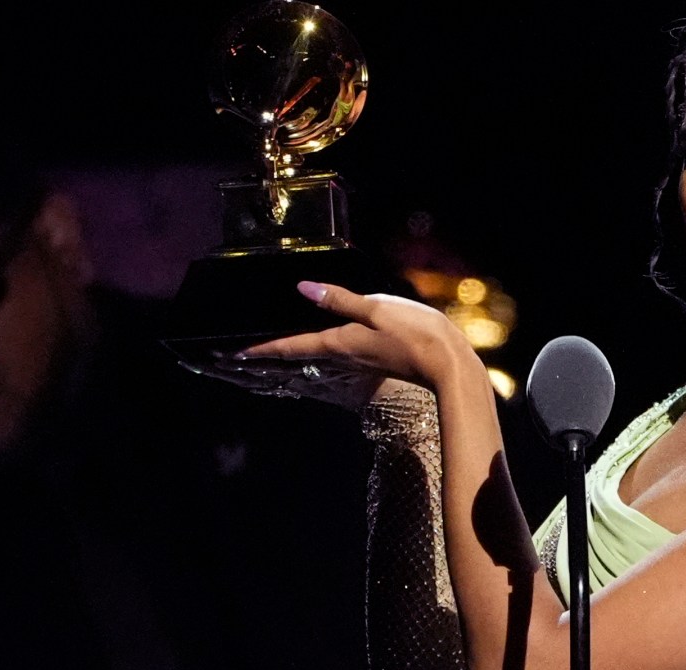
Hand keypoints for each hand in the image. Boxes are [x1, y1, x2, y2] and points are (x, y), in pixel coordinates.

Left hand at [201, 282, 475, 406]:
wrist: (449, 364)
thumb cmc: (414, 334)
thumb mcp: (375, 308)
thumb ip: (340, 300)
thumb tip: (303, 290)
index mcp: (339, 344)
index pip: (293, 346)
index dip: (264, 349)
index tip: (237, 354)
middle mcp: (344, 355)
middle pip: (300, 355)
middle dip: (273, 353)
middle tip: (245, 354)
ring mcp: (360, 360)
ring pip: (316, 355)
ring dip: (293, 353)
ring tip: (273, 349)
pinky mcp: (376, 358)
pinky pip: (337, 354)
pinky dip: (318, 349)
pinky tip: (320, 344)